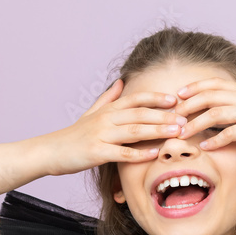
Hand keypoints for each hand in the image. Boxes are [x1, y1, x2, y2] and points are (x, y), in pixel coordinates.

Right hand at [40, 79, 188, 176]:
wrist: (51, 151)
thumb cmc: (74, 135)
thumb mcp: (91, 112)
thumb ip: (108, 98)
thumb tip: (121, 81)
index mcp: (108, 110)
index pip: (136, 99)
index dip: (156, 98)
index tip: (176, 99)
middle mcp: (106, 119)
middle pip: (140, 113)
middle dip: (164, 115)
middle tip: (184, 119)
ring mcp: (101, 135)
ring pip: (134, 130)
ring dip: (157, 131)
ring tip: (176, 133)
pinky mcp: (97, 152)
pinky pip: (122, 152)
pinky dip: (140, 152)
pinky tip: (154, 153)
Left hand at [173, 66, 235, 150]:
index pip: (214, 84)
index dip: (194, 88)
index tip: (178, 95)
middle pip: (209, 97)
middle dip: (188, 106)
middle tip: (173, 116)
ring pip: (215, 115)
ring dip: (196, 124)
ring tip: (182, 134)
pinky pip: (231, 133)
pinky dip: (215, 140)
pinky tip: (205, 146)